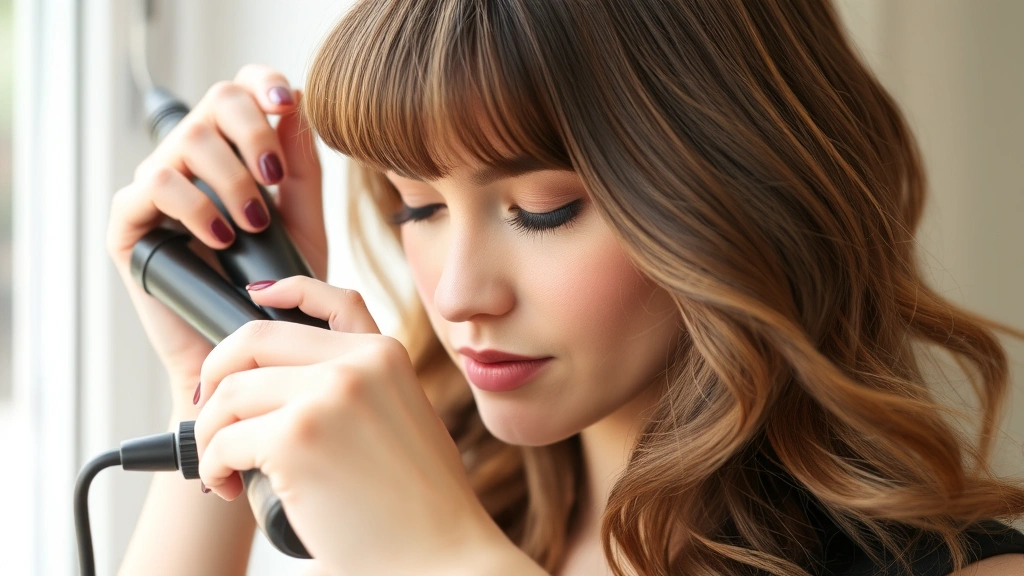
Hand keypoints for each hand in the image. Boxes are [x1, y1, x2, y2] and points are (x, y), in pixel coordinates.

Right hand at [105, 64, 325, 408]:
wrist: (245, 349)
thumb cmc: (276, 288)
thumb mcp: (303, 224)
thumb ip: (301, 170)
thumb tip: (297, 108)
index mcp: (233, 150)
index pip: (241, 90)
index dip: (263, 83)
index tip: (288, 102)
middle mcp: (191, 160)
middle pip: (216, 101)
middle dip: (253, 133)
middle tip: (273, 179)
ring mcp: (158, 189)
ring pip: (186, 141)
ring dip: (228, 178)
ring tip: (252, 224)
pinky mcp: (130, 224)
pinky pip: (152, 187)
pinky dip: (193, 206)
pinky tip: (222, 237)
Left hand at [192, 276, 515, 574]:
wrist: (441, 557)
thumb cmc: (421, 507)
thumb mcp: (405, 421)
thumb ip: (363, 387)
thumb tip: (289, 385)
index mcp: (386, 355)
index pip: (329, 298)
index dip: (285, 290)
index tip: (256, 293)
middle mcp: (358, 363)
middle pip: (255, 340)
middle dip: (216, 372)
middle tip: (208, 410)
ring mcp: (328, 395)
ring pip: (230, 392)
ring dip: (210, 431)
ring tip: (222, 465)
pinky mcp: (296, 438)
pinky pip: (224, 441)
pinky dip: (212, 466)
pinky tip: (227, 486)